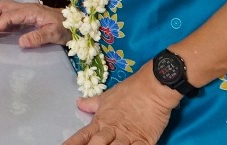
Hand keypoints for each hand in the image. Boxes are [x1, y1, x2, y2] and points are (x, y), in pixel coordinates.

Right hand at [0, 0, 68, 48]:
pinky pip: (10, 14)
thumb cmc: (67, 28)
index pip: (9, 16)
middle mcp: (26, 8)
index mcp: (31, 11)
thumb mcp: (55, 34)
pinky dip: (0, 18)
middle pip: (3, 6)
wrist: (76, 24)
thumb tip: (21, 42)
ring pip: (5, 8)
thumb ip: (38, 37)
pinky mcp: (28, 16)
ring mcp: (27, 11)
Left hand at [65, 67, 180, 144]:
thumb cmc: (129, 91)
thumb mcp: (107, 97)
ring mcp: (128, 137)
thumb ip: (92, 104)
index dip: (73, 143)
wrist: (153, 87)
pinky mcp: (144, 140)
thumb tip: (78, 103)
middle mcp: (112, 130)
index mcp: (101, 121)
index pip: (83, 136)